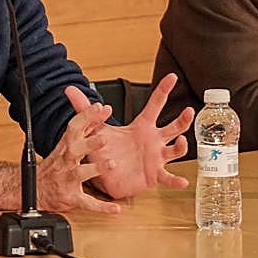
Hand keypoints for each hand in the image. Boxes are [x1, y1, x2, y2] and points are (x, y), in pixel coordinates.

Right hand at [34, 95, 116, 212]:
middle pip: (75, 149)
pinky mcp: (71, 197)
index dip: (86, 116)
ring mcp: (67, 179)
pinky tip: (115, 208)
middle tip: (105, 137)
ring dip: (95, 169)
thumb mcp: (67, 143)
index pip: (75, 127)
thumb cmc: (55, 166)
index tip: (100, 107)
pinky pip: (87, 203)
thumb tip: (102, 108)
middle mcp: (66, 161)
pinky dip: (101, 207)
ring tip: (111, 164)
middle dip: (89, 143)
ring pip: (80, 174)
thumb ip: (87, 126)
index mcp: (66, 146)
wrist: (37, 191)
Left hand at [80, 73, 194, 200]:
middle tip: (189, 110)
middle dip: (182, 119)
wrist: (105, 175)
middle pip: (173, 126)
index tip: (172, 76)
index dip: (163, 89)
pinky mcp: (154, 174)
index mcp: (142, 126)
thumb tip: (69, 89)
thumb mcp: (96, 128)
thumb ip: (84, 108)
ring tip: (181, 142)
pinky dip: (175, 180)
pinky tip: (182, 181)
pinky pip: (167, 177)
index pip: (155, 104)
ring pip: (174, 150)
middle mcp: (153, 140)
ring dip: (181, 146)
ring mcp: (156, 157)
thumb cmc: (107, 149)